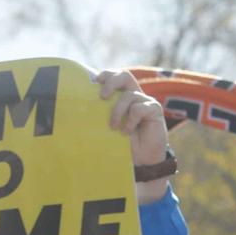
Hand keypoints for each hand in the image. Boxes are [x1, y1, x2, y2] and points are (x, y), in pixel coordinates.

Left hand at [96, 69, 168, 183]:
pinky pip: (138, 109)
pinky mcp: (154, 109)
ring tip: (114, 128)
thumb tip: (81, 106)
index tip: (95, 81)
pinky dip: (130, 121)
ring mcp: (146, 101)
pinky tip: (126, 132)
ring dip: (117, 112)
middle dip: (111, 82)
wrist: (141, 160)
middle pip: (125, 76)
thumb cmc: (122, 143)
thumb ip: (101, 114)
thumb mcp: (108, 127)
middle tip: (102, 97)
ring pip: (128, 96)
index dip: (107, 75)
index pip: (116, 76)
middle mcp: (135, 95)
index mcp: (123, 95)